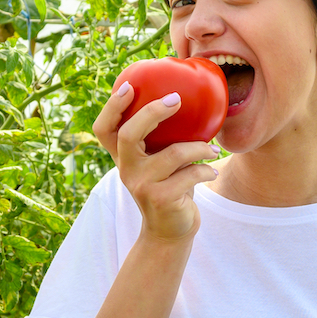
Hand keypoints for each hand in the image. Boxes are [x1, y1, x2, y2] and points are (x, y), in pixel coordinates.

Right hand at [93, 81, 218, 241]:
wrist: (170, 231)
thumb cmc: (169, 187)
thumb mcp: (159, 162)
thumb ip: (161, 139)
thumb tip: (186, 99)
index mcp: (123, 157)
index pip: (103, 129)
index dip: (112, 107)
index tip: (130, 85)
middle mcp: (126, 169)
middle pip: (129, 133)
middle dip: (153, 112)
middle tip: (176, 99)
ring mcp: (141, 185)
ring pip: (173, 153)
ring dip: (199, 148)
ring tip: (212, 150)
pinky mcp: (161, 199)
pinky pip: (190, 174)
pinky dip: (206, 170)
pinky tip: (213, 171)